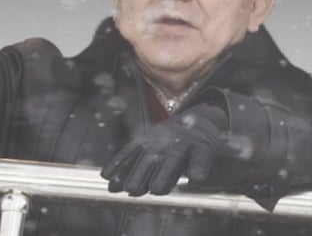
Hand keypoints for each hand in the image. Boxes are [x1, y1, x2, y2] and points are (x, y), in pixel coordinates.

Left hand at [101, 104, 227, 195]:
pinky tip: (196, 178)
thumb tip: (109, 187)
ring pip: (174, 157)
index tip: (107, 177)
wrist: (202, 121)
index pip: (132, 152)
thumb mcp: (153, 152)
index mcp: (150, 142)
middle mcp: (165, 141)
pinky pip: (201, 156)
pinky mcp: (205, 146)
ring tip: (157, 189)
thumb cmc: (172, 144)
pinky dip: (199, 166)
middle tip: (131, 189)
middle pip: (151, 156)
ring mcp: (185, 142)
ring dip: (165, 172)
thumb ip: (133, 169)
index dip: (120, 163)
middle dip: (140, 172)